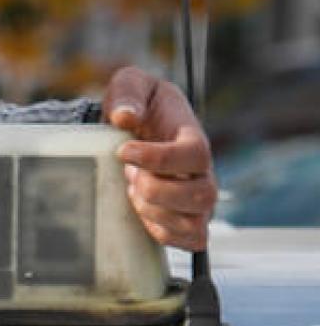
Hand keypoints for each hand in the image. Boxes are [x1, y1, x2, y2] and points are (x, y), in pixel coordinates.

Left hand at [103, 66, 217, 250]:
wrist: (134, 127)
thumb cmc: (137, 105)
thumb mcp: (130, 85)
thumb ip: (128, 94)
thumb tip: (124, 117)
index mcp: (194, 138)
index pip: (195, 155)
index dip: (158, 158)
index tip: (123, 151)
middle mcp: (203, 172)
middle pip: (201, 195)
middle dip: (155, 189)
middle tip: (129, 173)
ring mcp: (197, 200)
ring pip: (193, 222)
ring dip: (154, 211)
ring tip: (132, 189)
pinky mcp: (187, 220)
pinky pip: (188, 240)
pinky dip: (160, 231)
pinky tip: (139, 209)